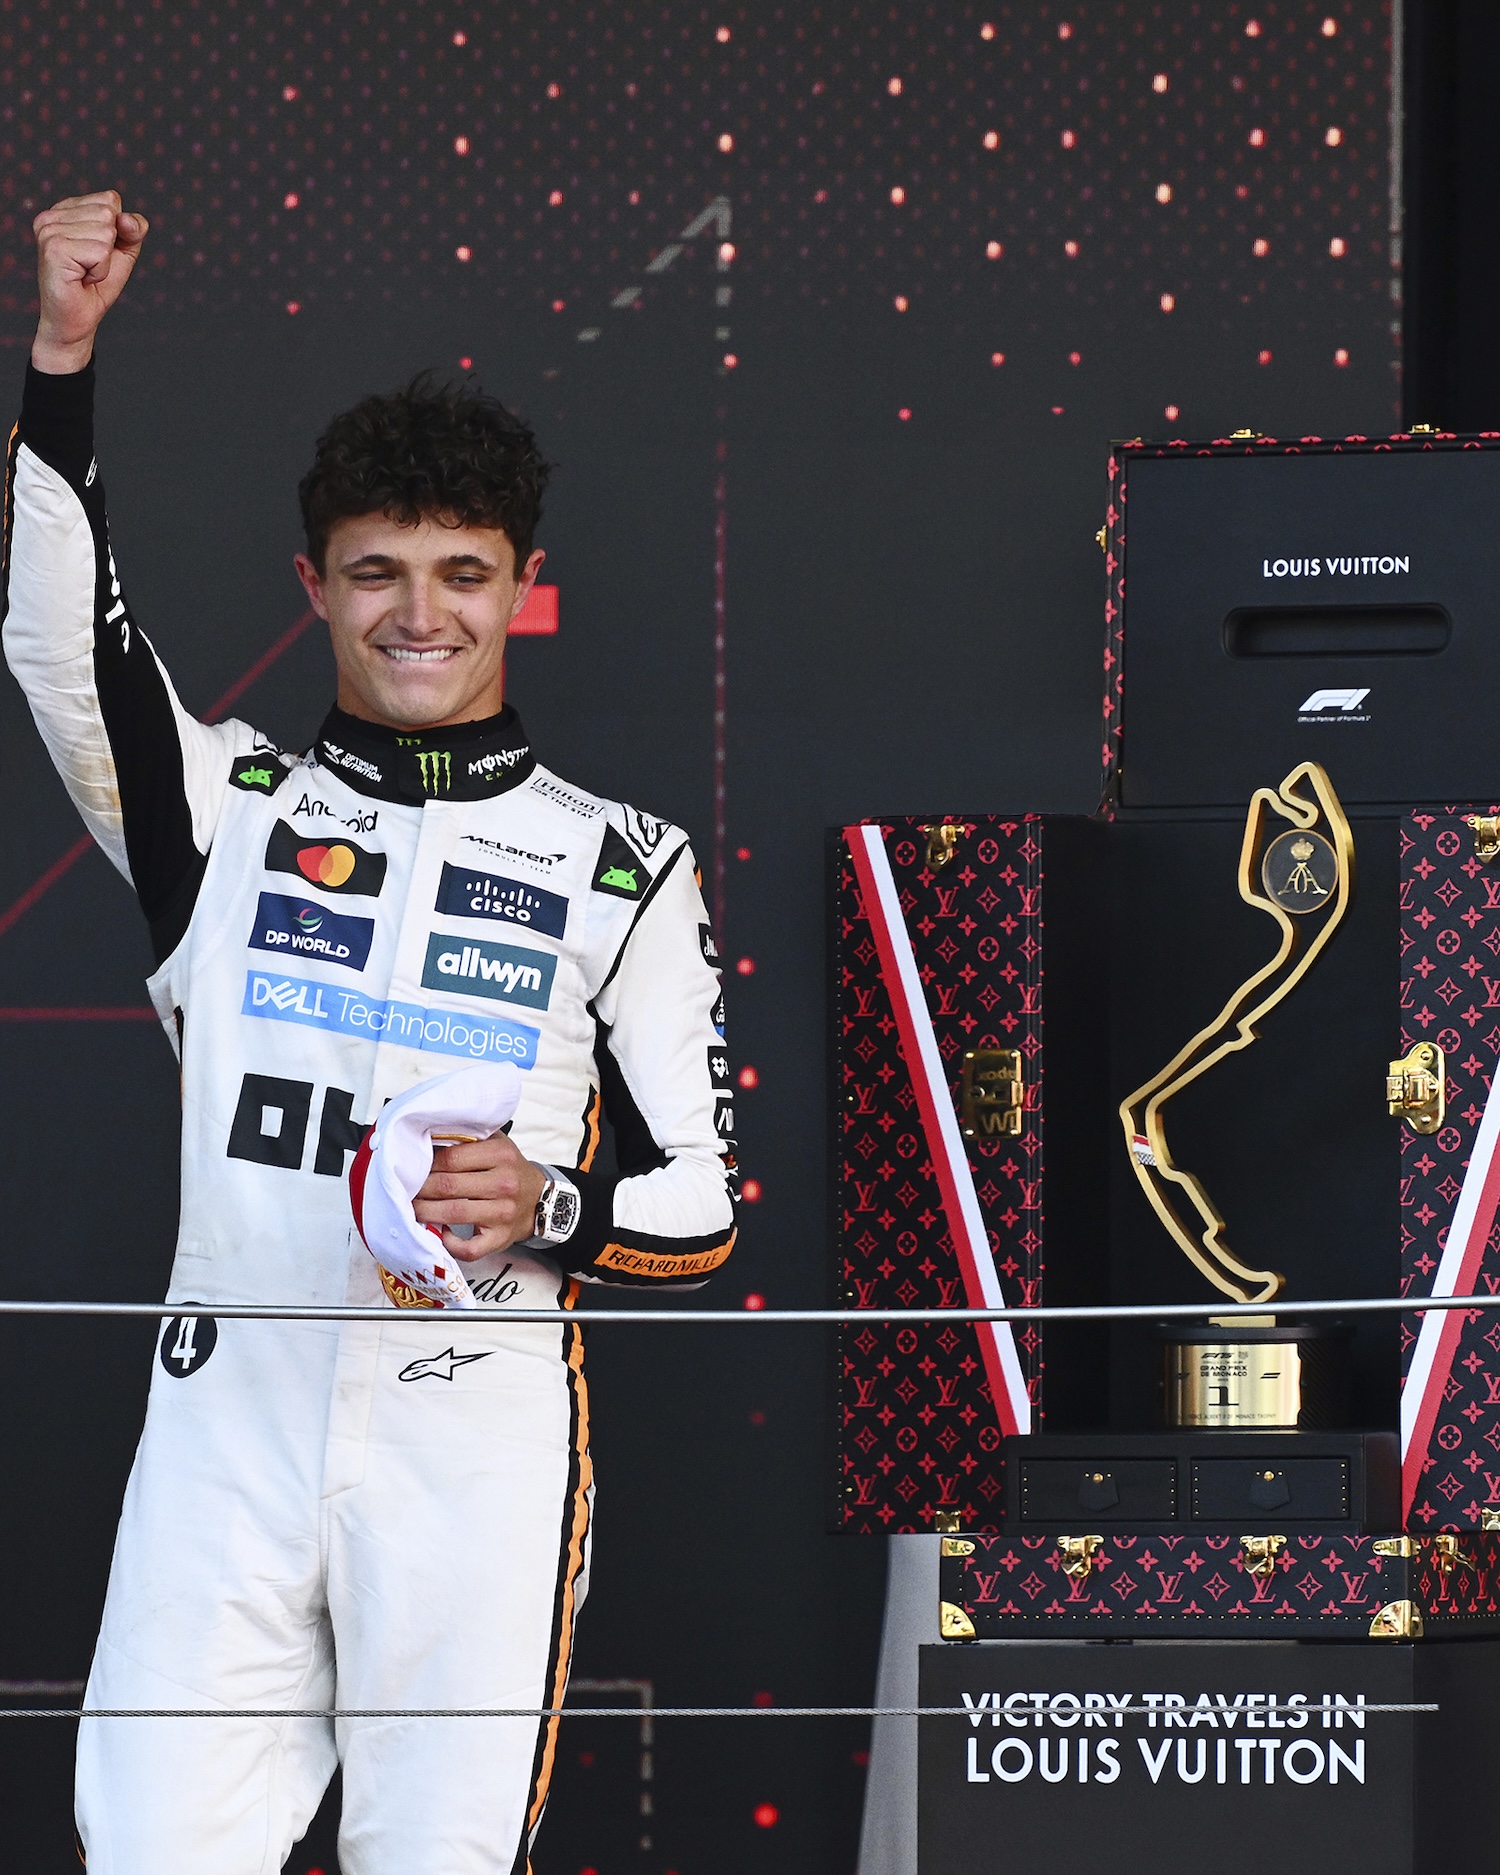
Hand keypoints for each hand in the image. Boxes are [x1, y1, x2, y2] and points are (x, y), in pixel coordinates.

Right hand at [32, 191, 148, 374]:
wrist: (77, 320)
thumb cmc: (96, 286)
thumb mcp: (123, 253)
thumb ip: (134, 230)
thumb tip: (126, 219)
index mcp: (66, 209)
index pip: (111, 199)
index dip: (118, 231)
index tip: (98, 252)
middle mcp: (52, 215)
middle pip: (109, 213)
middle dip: (110, 247)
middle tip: (90, 266)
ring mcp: (49, 230)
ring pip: (106, 232)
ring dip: (104, 262)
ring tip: (84, 272)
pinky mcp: (54, 248)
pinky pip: (100, 252)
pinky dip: (99, 271)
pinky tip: (81, 278)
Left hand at [412, 1131, 548, 1261]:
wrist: (540, 1200)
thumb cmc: (510, 1171)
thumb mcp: (495, 1144)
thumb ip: (467, 1137)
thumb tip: (425, 1138)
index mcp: (501, 1155)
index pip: (450, 1158)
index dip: (425, 1164)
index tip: (411, 1167)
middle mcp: (504, 1183)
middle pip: (447, 1186)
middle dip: (419, 1188)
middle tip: (403, 1188)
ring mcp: (503, 1213)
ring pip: (453, 1214)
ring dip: (425, 1212)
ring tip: (411, 1208)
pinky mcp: (500, 1238)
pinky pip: (469, 1248)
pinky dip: (450, 1244)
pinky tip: (442, 1233)